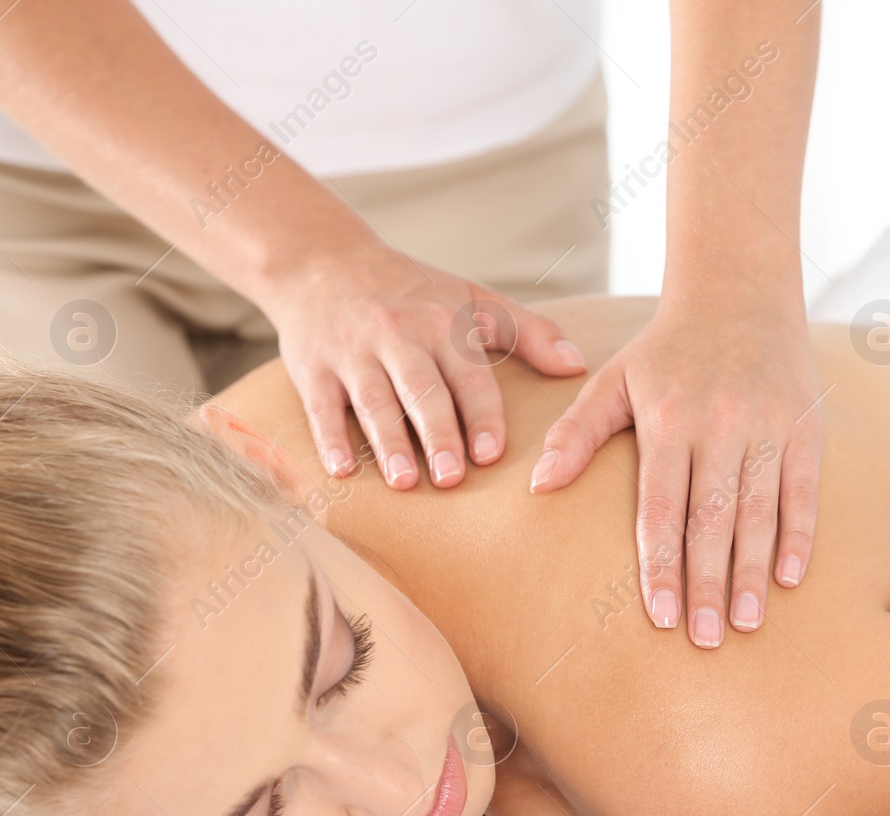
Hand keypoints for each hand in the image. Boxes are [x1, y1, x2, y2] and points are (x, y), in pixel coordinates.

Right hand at [265, 243, 587, 488]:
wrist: (321, 260)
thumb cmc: (411, 290)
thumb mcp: (471, 298)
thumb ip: (528, 331)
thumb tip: (578, 366)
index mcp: (441, 324)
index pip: (467, 375)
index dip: (481, 415)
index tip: (492, 454)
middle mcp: (398, 337)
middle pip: (421, 390)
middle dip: (437, 434)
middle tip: (452, 478)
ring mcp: (352, 352)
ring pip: (372, 400)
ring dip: (388, 442)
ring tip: (405, 482)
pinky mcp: (312, 367)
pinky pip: (321, 406)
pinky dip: (329, 438)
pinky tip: (342, 471)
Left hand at [529, 297, 823, 648]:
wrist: (739, 288)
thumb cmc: (666, 347)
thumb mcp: (613, 380)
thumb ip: (576, 433)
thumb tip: (537, 485)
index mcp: (668, 420)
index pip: (662, 508)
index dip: (660, 565)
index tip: (660, 616)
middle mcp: (719, 426)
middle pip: (712, 519)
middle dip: (709, 583)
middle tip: (706, 638)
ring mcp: (767, 427)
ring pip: (760, 512)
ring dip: (753, 571)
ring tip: (747, 623)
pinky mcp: (805, 426)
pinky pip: (803, 491)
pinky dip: (799, 536)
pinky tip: (788, 578)